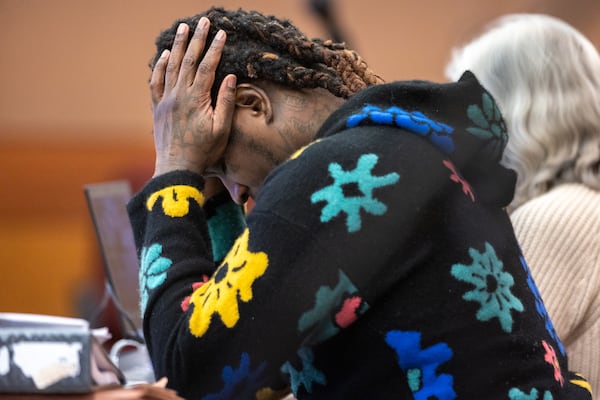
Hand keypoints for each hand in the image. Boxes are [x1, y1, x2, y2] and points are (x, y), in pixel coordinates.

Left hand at [150, 18, 236, 176]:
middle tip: (204, 22)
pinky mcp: (157, 108)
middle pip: (188, 61)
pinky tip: (164, 55)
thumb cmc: (204, 152)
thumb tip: (230, 76)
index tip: (222, 33)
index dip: (215, 49)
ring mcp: (165, 100)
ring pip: (170, 66)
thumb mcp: (222, 130)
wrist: (176, 167)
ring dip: (178, 46)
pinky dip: (159, 66)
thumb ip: (226, 102)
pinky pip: (155, 81)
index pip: (207, 67)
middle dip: (197, 39)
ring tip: (183, 28)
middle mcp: (178, 95)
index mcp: (196, 100)